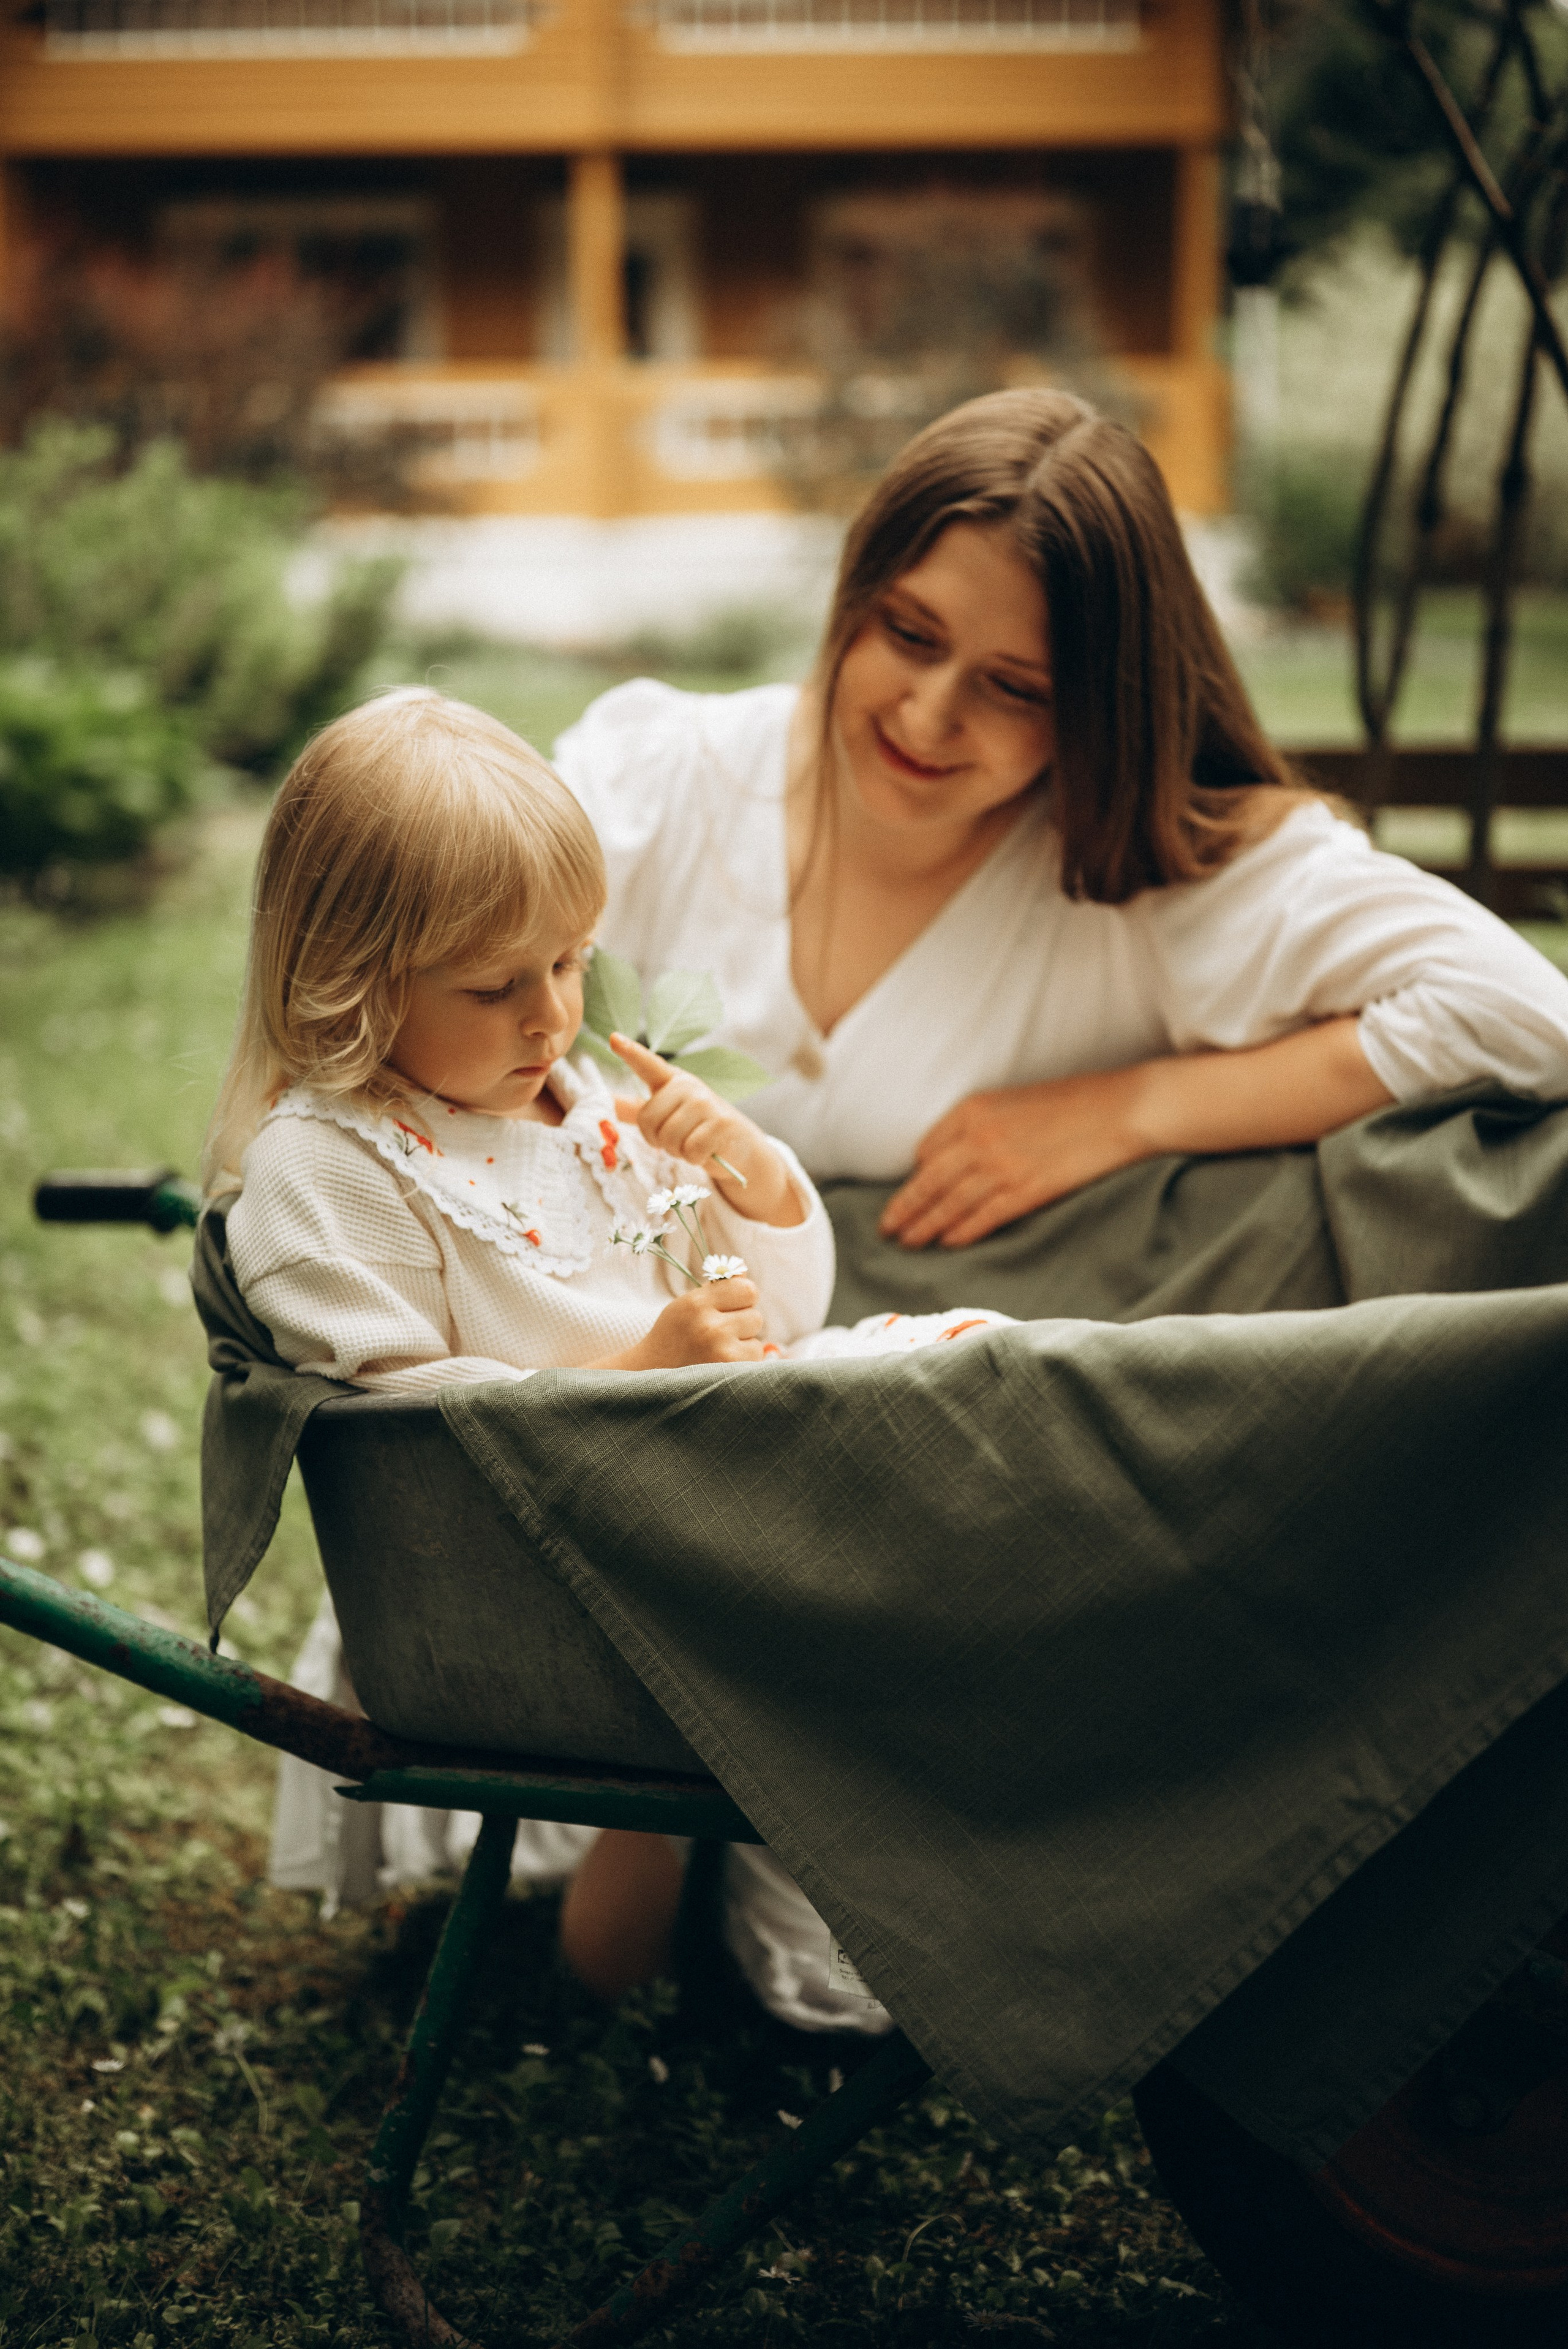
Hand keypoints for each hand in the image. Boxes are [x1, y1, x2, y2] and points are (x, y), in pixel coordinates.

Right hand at [605, 1277, 766, 1369]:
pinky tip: (721, 1365)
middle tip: (718, 1334)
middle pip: (755, 1316)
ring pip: (757, 1339)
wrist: (650, 1376)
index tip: (732, 1307)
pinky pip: (754, 1359)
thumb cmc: (674, 1336)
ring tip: (717, 1351)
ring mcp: (720, 1351)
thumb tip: (744, 1271)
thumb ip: (717, 1288)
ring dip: (743, 1345)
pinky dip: (743, 1362)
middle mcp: (708, 1326)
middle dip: (742, 1325)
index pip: (747, 1289)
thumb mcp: (688, 1305)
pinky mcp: (729, 1372)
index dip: (743, 1298)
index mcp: (696, 1304)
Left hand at [611, 1033, 803, 1227]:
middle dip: (658, 1140)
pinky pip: (690, 1151)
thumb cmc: (696, 1129)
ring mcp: (706, 1102)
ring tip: (694, 1144)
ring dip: (678, 1151)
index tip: (613, 1038)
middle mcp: (688, 1086)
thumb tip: (608, 1100)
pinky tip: (707, 1151)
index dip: (630, 1052)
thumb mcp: (667, 1115)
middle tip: (678, 1139)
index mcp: (672, 1081)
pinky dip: (695, 1158)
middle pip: (648, 1120)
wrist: (738, 1146)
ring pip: (669, 1138)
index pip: (648, 1064)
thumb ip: (636, 1109)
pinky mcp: (721, 1123)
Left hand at [881, 1017, 1391, 1249]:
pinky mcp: (1027, 1188)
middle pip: (929, 1180)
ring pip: (949, 1202)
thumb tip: (954, 1153)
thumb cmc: (1077, 1102)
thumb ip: (985, 1124)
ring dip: (924, 1225)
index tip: (907, 1192)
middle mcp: (980, 1135)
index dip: (915, 1174)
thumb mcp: (1021, 1101)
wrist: (1127, 1108)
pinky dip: (961, 1230)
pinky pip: (983, 1216)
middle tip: (888, 1229)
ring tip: (907, 1242)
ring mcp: (1002, 1164)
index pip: (928, 1148)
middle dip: (905, 1208)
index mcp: (976, 1108)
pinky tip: (948, 1242)